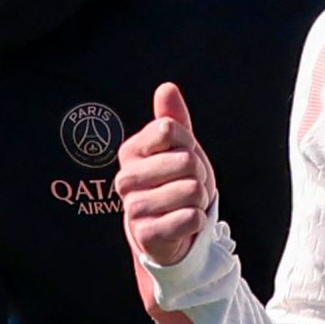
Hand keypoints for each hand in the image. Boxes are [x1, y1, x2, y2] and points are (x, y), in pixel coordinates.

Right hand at [115, 81, 218, 267]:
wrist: (168, 229)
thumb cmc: (173, 182)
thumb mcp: (177, 147)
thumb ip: (172, 118)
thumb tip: (166, 88)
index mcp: (130, 152)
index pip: (170, 129)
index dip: (188, 142)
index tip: (182, 155)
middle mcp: (125, 179)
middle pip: (185, 160)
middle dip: (198, 174)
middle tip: (187, 184)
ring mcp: (134, 209)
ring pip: (192, 189)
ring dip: (199, 199)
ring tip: (184, 204)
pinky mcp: (147, 235)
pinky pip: (191, 217)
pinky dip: (197, 220)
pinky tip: (183, 223)